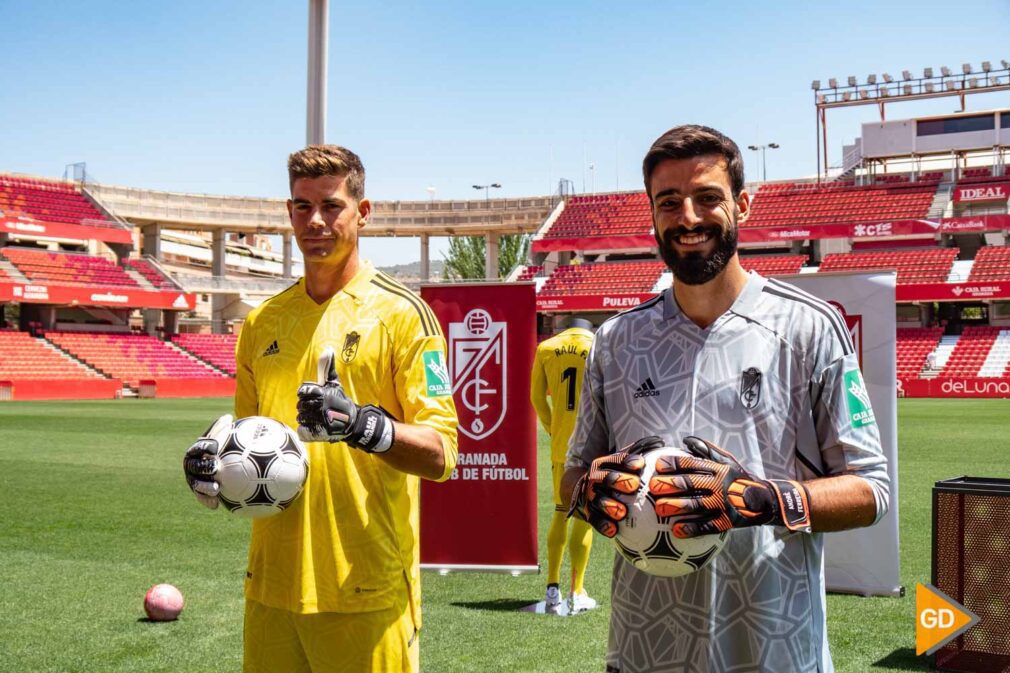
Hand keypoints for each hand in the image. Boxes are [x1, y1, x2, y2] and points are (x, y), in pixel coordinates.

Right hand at [183, 414, 232, 509]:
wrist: (222, 465)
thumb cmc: (227, 448)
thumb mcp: (225, 438)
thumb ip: (224, 430)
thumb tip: (228, 417)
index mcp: (198, 449)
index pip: (200, 446)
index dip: (205, 446)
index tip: (216, 447)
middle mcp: (193, 464)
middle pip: (196, 466)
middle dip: (204, 467)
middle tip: (216, 467)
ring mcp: (194, 479)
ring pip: (196, 483)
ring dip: (205, 486)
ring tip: (217, 488)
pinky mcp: (199, 491)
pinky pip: (201, 497)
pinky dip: (207, 500)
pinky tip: (216, 505)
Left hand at [296, 347, 393, 452]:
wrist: (351, 422)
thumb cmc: (340, 400)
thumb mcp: (334, 383)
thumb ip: (327, 367)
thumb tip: (328, 349)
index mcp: (322, 393)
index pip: (302, 391)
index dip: (306, 394)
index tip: (315, 397)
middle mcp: (321, 406)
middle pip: (299, 405)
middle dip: (306, 406)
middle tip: (317, 408)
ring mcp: (319, 420)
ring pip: (300, 417)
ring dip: (306, 418)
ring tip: (317, 417)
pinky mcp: (318, 433)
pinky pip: (302, 430)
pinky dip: (306, 430)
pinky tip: (315, 427)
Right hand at [568, 436, 664, 537]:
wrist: (583, 491)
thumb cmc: (612, 476)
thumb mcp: (618, 463)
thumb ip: (636, 455)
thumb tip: (660, 443)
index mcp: (604, 464)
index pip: (616, 460)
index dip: (627, 462)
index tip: (640, 465)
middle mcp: (595, 478)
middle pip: (606, 478)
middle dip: (618, 480)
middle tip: (633, 486)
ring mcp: (590, 496)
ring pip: (598, 500)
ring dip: (609, 505)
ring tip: (622, 512)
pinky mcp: (588, 513)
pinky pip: (594, 520)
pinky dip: (603, 525)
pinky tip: (613, 531)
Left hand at [649, 436, 810, 537]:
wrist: (765, 500)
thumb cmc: (739, 478)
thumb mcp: (727, 461)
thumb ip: (707, 450)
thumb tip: (686, 439)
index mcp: (718, 469)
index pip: (693, 463)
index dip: (675, 463)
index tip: (658, 465)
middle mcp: (720, 485)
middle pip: (692, 483)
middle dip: (671, 484)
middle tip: (653, 486)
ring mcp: (724, 503)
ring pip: (698, 504)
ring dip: (677, 506)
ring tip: (659, 508)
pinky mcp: (727, 521)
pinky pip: (708, 526)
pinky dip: (692, 528)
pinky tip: (677, 530)